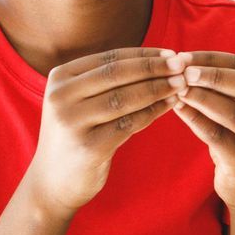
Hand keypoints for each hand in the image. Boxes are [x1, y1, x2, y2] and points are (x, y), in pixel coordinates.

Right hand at [26, 48, 179, 216]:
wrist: (52, 181)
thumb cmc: (76, 134)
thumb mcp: (80, 100)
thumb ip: (106, 80)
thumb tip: (159, 58)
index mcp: (60, 77)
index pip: (110, 59)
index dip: (144, 55)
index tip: (171, 53)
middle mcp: (61, 96)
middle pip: (117, 74)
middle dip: (154, 68)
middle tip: (182, 64)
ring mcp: (72, 122)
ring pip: (125, 98)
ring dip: (158, 89)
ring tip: (182, 83)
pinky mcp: (88, 146)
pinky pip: (129, 124)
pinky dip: (153, 112)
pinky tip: (170, 105)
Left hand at [167, 51, 234, 212]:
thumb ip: (226, 87)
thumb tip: (185, 62)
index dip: (211, 59)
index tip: (182, 56)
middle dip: (212, 75)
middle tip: (182, 71)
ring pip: (233, 112)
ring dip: (202, 97)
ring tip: (178, 89)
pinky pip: (218, 136)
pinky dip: (196, 120)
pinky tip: (178, 109)